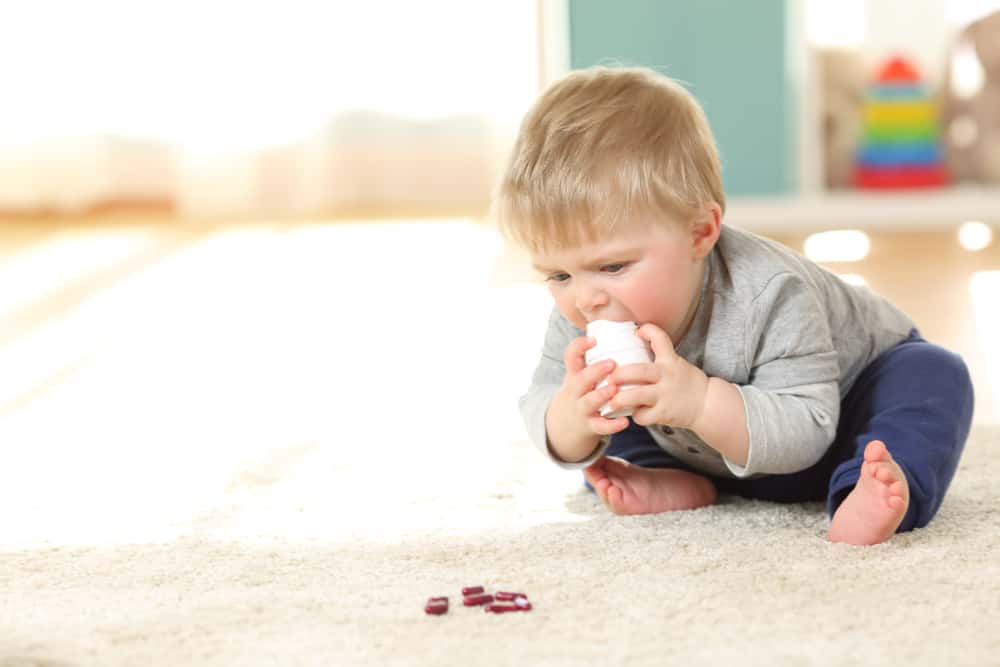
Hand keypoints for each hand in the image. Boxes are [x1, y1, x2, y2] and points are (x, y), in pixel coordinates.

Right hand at [545, 336, 630, 461]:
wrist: (564, 427)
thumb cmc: (580, 394)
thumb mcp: (579, 376)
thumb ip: (594, 360)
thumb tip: (623, 336)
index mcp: (574, 375)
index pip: (570, 357)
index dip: (579, 347)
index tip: (593, 340)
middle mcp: (575, 391)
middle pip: (580, 380)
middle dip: (594, 371)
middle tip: (611, 363)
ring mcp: (581, 409)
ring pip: (589, 402)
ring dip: (601, 395)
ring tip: (614, 390)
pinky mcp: (590, 426)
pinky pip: (600, 427)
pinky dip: (612, 425)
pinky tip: (625, 422)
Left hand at [605, 323, 709, 428]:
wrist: (707, 404)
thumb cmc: (686, 382)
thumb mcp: (676, 362)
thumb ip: (658, 356)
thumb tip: (633, 341)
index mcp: (670, 360)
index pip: (660, 338)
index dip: (647, 331)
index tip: (637, 332)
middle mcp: (667, 376)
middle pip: (639, 371)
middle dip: (620, 373)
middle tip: (608, 377)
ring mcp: (665, 395)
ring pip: (637, 395)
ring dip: (620, 398)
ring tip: (611, 401)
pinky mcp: (664, 413)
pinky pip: (643, 415)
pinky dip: (636, 415)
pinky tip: (634, 413)